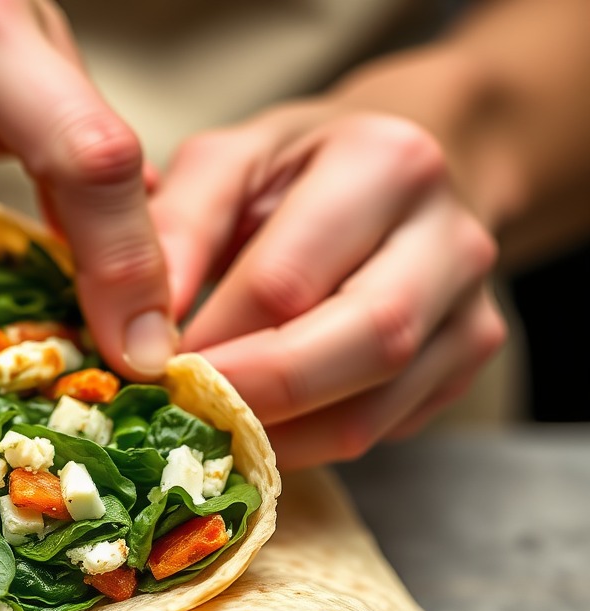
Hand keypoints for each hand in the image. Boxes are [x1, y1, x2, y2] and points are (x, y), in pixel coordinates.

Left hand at [150, 102, 505, 469]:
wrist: (392, 180)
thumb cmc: (294, 174)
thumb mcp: (227, 164)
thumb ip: (177, 230)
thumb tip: (139, 335)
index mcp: (387, 165)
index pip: (285, 282)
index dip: (209, 339)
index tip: (148, 369)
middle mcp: (452, 238)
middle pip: (359, 346)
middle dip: (253, 396)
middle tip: (179, 415)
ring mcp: (472, 311)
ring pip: (370, 413)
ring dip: (275, 438)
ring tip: (207, 430)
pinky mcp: (466, 364)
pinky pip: (378, 432)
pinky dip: (305, 446)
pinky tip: (257, 430)